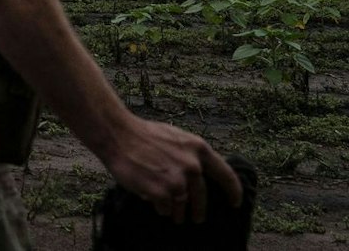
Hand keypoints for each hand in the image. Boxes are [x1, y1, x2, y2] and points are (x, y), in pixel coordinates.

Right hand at [104, 117, 242, 222]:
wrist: (116, 134)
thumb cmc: (142, 134)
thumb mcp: (175, 137)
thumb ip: (190, 154)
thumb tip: (200, 173)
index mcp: (198, 149)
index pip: (226, 175)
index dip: (233, 191)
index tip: (235, 203)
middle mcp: (192, 166)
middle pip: (202, 196)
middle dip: (199, 210)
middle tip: (197, 218)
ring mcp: (177, 180)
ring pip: (183, 205)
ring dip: (178, 212)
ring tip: (172, 214)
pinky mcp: (162, 192)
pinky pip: (166, 208)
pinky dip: (160, 207)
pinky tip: (153, 201)